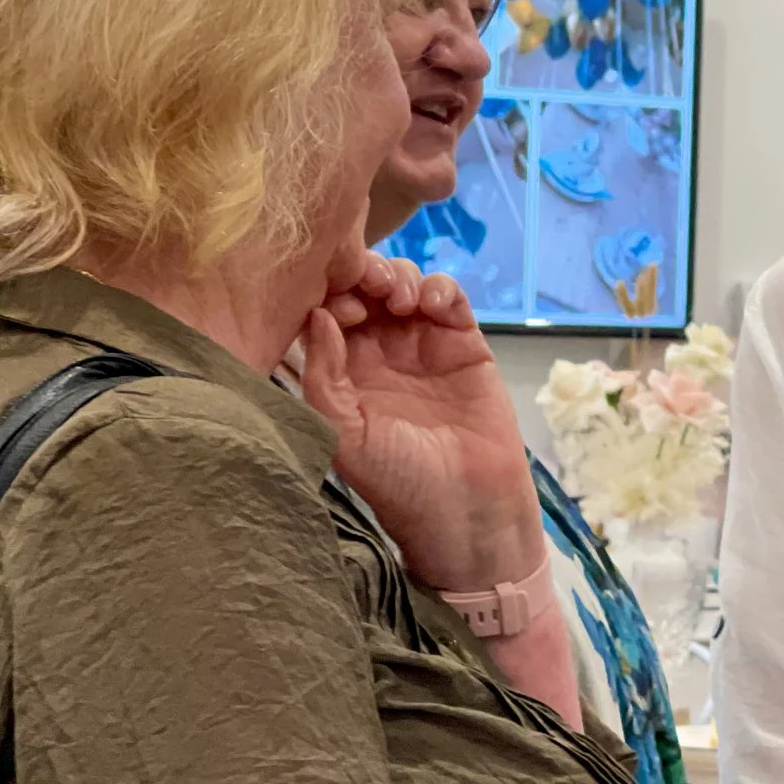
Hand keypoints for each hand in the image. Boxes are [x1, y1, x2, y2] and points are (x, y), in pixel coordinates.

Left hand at [301, 255, 542, 591]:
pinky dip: (440, 288)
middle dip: (364, 276)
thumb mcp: (343, 432)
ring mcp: (423, 345)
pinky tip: (431, 303)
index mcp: (342, 371)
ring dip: (400, 277)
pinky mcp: (465, 344)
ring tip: (401, 298)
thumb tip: (318, 315)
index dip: (329, 296)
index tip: (338, 306)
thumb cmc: (398, 480)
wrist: (465, 507)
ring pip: (405, 286)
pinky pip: (450, 300)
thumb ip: (323, 375)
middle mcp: (380, 353)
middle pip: (365, 289)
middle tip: (369, 288)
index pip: (327, 313)